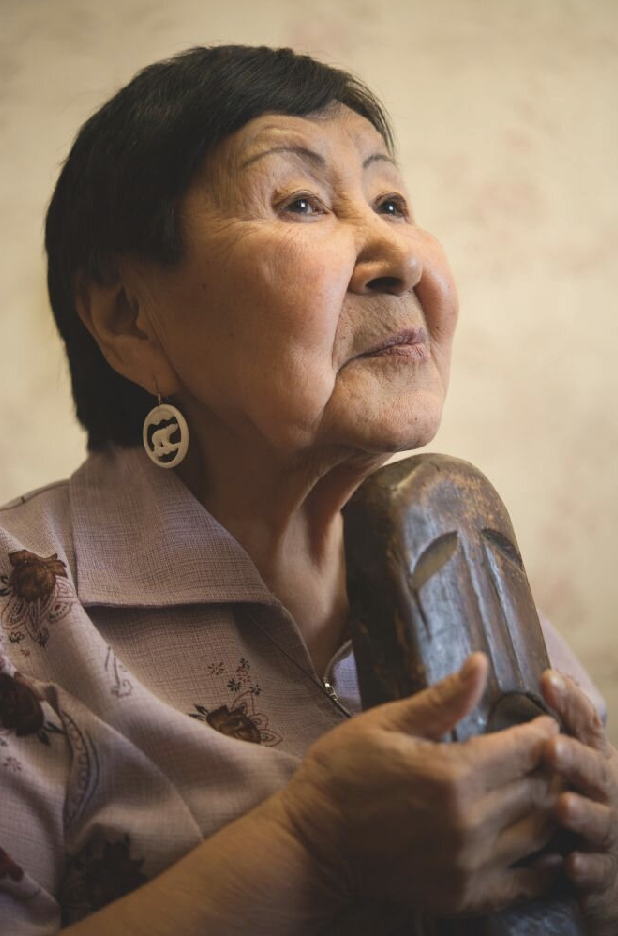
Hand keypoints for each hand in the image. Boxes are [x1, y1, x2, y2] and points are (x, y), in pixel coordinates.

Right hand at [278, 654, 560, 916]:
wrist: (313, 844)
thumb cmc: (342, 772)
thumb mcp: (386, 723)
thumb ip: (442, 700)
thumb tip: (481, 663)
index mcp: (450, 774)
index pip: (522, 750)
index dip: (541, 733)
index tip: (546, 723)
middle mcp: (467, 824)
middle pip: (536, 791)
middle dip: (549, 767)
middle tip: (548, 753)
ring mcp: (467, 865)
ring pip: (538, 834)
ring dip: (548, 809)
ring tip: (544, 789)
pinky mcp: (462, 896)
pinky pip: (523, 881)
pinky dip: (541, 864)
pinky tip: (542, 847)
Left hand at [541, 670, 617, 935]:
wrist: (617, 865)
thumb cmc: (589, 800)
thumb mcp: (579, 760)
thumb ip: (562, 725)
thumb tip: (543, 675)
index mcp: (597, 758)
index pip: (586, 724)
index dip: (570, 702)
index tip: (547, 678)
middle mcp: (608, 791)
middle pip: (595, 771)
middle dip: (576, 758)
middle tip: (552, 746)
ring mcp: (610, 833)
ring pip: (598, 821)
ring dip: (582, 813)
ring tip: (563, 805)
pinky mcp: (606, 876)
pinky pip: (598, 873)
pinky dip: (587, 868)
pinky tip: (571, 864)